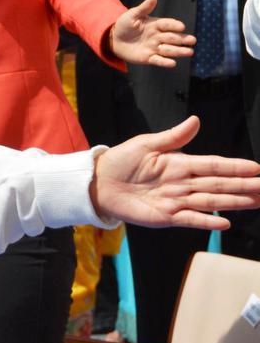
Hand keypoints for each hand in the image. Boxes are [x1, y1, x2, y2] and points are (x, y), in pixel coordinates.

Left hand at [89, 117, 259, 229]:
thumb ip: (173, 136)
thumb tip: (196, 120)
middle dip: (243, 185)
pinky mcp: (165, 216)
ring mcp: (176, 201)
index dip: (235, 167)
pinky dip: (206, 221)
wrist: (99, 183)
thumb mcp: (146, 144)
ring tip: (257, 201)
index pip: (214, 164)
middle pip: (219, 183)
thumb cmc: (121, 161)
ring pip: (211, 200)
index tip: (256, 168)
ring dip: (234, 201)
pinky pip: (190, 219)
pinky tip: (224, 222)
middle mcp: (183, 183)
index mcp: (180, 163)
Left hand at [108, 0, 195, 66]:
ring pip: (169, 50)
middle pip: (172, 38)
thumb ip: (143, 8)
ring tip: (190, 52)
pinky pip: (158, 60)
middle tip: (192, 40)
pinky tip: (173, 63)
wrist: (114, 39)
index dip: (174, 25)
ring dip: (179, 51)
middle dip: (182, 39)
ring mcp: (154, 48)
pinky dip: (165, 62)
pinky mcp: (148, 58)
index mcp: (156, 25)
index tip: (181, 27)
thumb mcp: (132, 15)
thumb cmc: (125, 25)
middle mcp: (158, 36)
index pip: (167, 24)